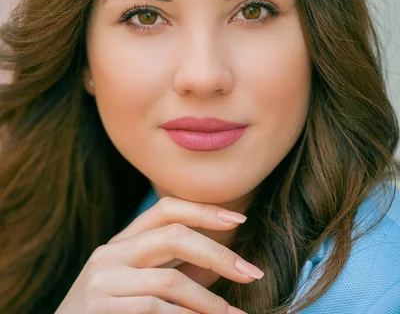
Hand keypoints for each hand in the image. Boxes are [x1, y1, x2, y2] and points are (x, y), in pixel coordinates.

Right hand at [55, 195, 263, 313]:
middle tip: (252, 273)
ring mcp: (101, 282)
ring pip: (171, 281)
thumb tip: (222, 265)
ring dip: (211, 302)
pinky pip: (155, 310)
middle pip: (173, 235)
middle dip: (218, 254)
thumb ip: (172, 271)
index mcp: (120, 243)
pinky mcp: (100, 309)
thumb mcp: (137, 287)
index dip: (203, 210)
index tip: (238, 221)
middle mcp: (109, 254)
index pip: (165, 209)